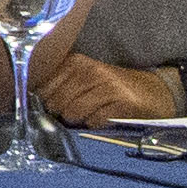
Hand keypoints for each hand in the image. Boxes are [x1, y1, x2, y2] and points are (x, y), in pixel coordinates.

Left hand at [35, 50, 175, 130]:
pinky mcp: (124, 103)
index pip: (43, 87)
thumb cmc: (112, 88)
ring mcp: (108, 85)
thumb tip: (32, 103)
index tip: (47, 109)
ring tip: (90, 116)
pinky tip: (104, 119)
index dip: (42, 102)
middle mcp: (90, 70)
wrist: (155, 92)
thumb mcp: (84, 79)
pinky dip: (96, 125)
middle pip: (56, 102)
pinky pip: (95, 121)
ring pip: (73, 112)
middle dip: (60, 114)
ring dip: (79, 121)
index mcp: (75, 62)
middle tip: (72, 115)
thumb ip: (59, 86)